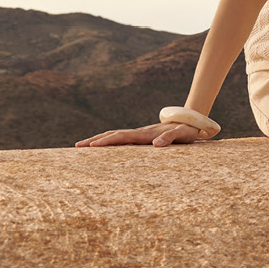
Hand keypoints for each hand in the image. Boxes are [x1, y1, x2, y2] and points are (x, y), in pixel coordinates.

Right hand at [74, 122, 206, 147]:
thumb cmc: (188, 129)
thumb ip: (170, 138)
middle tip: (77, 147)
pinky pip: (122, 139)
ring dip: (99, 139)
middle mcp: (140, 132)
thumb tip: (156, 145)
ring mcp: (140, 133)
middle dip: (95, 140)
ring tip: (83, 146)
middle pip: (113, 134)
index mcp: (146, 133)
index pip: (122, 137)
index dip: (106, 141)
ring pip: (115, 135)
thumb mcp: (183, 135)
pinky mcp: (142, 136)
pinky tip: (103, 147)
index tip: (91, 146)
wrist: (192, 119)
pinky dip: (109, 141)